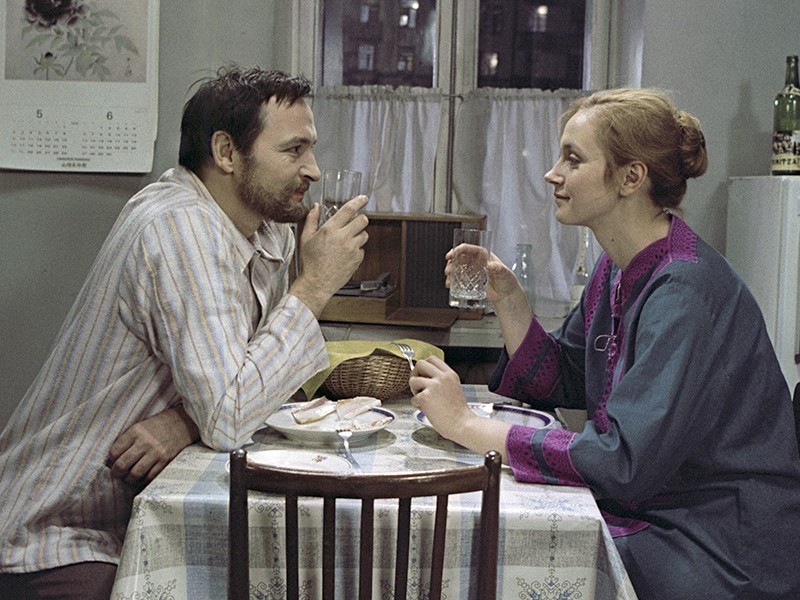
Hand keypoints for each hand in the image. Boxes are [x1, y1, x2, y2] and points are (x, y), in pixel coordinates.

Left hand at [107, 404, 199, 484]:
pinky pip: (150, 477)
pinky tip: (143, 477)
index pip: (114, 452)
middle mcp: (145, 442)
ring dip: (129, 479)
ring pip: (135, 474)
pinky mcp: (166, 461)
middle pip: (122, 465)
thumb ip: (126, 442)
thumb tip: (110, 461)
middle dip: (117, 472)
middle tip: (118, 473)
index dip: (111, 460)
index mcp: (135, 431)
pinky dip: (144, 480)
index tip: (113, 462)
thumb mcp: (140, 427)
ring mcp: (156, 452)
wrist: (183, 422)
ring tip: (130, 477)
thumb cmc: (158, 426)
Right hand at [290, 195, 369, 315]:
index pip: (349, 210)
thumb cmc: (310, 262)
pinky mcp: (357, 259)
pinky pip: (362, 249)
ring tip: (347, 241)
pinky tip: (345, 254)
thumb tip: (315, 206)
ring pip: (364, 234)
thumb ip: (312, 220)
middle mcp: (343, 237)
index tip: (363, 198)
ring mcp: (352, 249)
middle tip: (354, 223)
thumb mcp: (305, 238)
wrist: (316, 283)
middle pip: (362, 220)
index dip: (358, 201)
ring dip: (358, 235)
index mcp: (330, 229)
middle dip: (360, 219)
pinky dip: (357, 250)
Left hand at [410, 356, 510, 458]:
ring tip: (423, 399)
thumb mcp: (454, 387)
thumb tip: (424, 377)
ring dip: (415, 390)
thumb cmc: (458, 412)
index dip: (424, 366)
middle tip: (418, 385)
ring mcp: (433, 386)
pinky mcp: (425, 397)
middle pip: (420, 364)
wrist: (462, 424)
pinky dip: (417, 405)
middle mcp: (442, 377)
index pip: (432, 359)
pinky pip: (413, 398)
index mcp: (450, 374)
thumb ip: (442, 380)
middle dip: (415, 373)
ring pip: (413, 380)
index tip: (423, 374)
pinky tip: (427, 410)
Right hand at [444, 248, 519, 303]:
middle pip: (459, 258)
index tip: (452, 255)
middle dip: (451, 263)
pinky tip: (450, 286)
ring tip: (449, 281)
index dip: (458, 250)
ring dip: (451, 273)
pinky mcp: (470, 282)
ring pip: (457, 268)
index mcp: (483, 255)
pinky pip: (459, 279)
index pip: (468, 249)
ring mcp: (472, 272)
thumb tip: (490, 265)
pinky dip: (453, 281)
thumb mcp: (505, 273)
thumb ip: (498, 269)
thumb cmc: (507, 281)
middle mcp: (476, 262)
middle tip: (448, 271)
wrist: (506, 295)